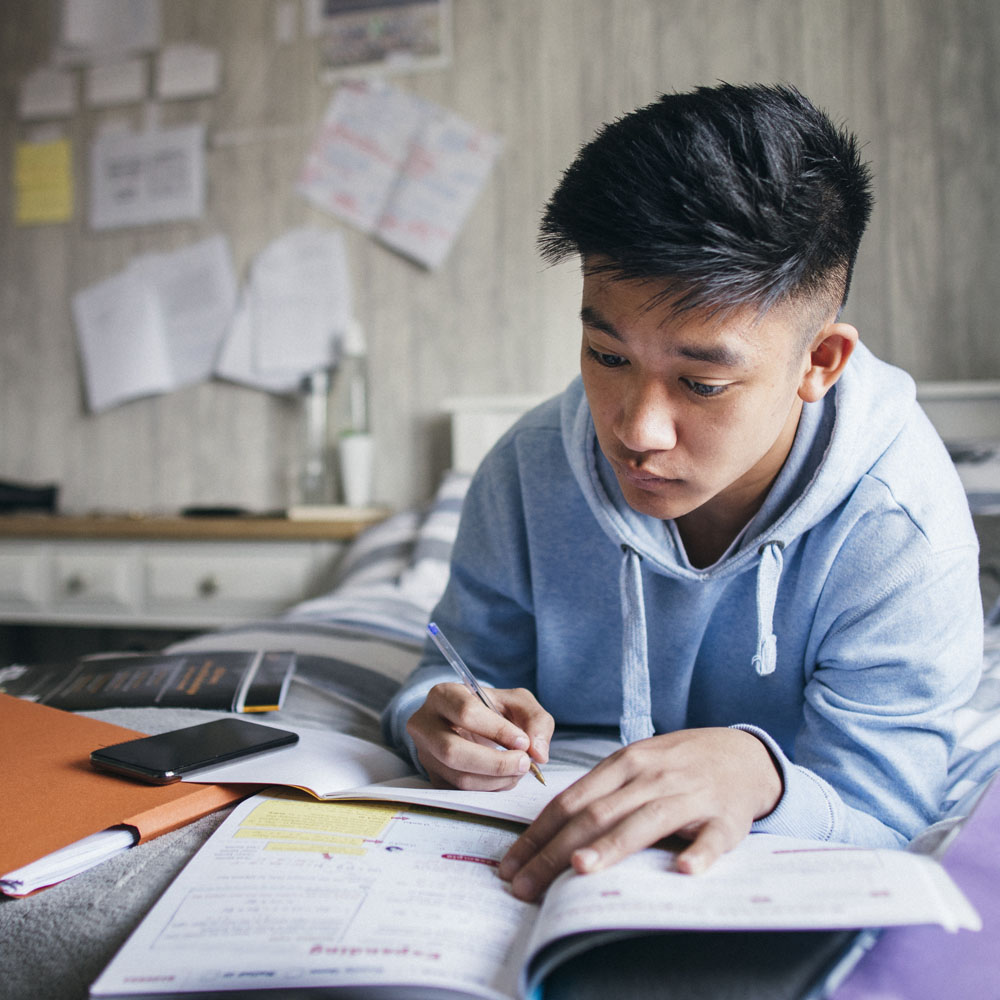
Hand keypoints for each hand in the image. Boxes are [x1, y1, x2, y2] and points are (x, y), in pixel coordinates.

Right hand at [406, 683, 553, 789]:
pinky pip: (462, 792)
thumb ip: (536, 720)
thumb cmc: (494, 710)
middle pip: (453, 751)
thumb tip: (538, 753)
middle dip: (495, 763)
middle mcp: (425, 725)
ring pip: (459, 776)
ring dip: (496, 780)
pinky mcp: (434, 778)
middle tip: (524, 763)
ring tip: (519, 770)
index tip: (523, 742)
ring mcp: (426, 754)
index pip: (466, 712)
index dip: (497, 730)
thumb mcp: (517, 703)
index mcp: (443, 695)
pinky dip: (490, 789)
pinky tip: (505, 778)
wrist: (474, 726)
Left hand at [497, 727, 782, 900]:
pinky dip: (699, 852)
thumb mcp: (634, 767)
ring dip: (611, 846)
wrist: (739, 754)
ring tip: (580, 869)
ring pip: (644, 821)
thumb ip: (599, 795)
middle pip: (595, 815)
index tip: (510, 864)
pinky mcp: (725, 818)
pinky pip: (712, 837)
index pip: (570, 801)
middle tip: (524, 886)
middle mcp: (650, 777)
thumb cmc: (675, 765)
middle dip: (554, 851)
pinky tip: (685, 869)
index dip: (537, 834)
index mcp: (623, 765)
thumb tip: (549, 835)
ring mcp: (688, 796)